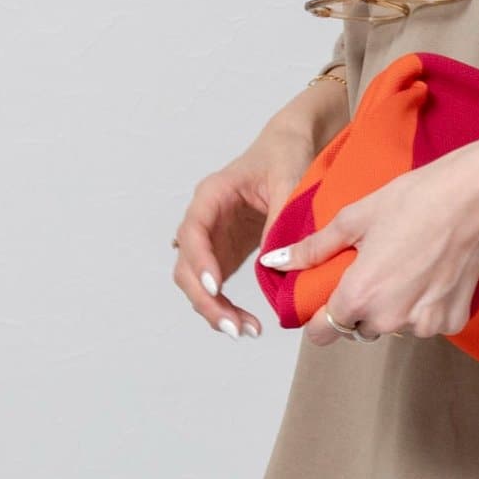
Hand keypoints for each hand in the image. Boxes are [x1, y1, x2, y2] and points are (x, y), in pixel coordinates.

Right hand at [172, 122, 322, 339]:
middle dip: (205, 299)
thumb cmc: (287, 154)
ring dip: (214, 309)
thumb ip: (280, 217)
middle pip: (187, 266)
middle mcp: (204, 219)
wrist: (291, 147)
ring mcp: (212, 239)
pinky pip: (215, 286)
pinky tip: (244, 324)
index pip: (193, 232)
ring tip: (244, 331)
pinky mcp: (225, 253)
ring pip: (196, 282)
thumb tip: (274, 262)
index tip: (217, 286)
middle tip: (233, 326)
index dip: (201, 261)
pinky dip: (225, 306)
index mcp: (212, 194)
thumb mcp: (289, 179)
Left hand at [261, 139, 478, 346]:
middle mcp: (389, 319)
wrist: (477, 196)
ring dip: (394, 306)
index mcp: (358, 296)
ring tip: (408, 265)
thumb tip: (274, 261)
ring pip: (394, 325)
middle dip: (361, 306)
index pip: (321, 333)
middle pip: (359, 328)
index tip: (330, 298)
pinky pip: (426, 322)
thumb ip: (312, 249)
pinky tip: (432, 273)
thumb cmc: (417, 199)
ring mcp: (424, 324)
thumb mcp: (356, 218)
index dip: (320, 317)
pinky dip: (425, 304)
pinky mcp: (451, 321)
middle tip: (377, 267)